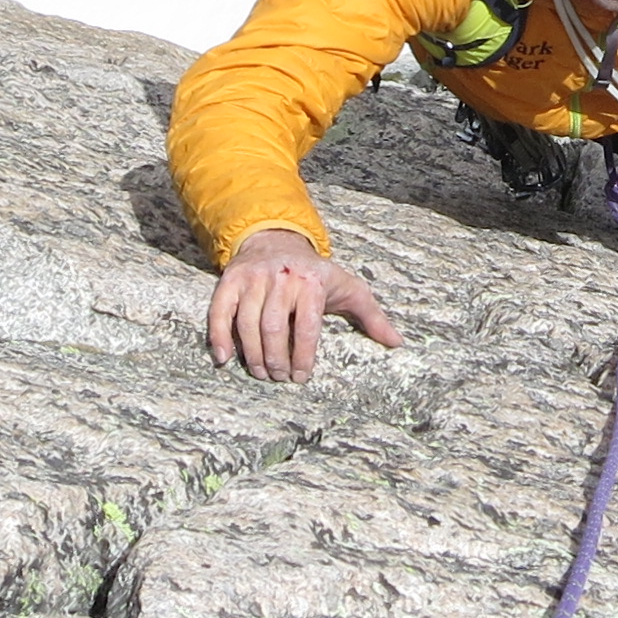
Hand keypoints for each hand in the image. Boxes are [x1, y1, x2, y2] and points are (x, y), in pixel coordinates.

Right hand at [207, 228, 402, 381]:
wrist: (278, 240)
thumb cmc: (317, 273)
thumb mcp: (349, 289)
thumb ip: (372, 316)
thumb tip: (397, 343)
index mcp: (312, 281)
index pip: (306, 326)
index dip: (302, 356)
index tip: (301, 377)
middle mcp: (282, 277)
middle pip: (273, 328)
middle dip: (276, 360)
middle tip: (280, 378)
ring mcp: (254, 278)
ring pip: (247, 323)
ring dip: (252, 355)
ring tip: (261, 373)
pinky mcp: (231, 280)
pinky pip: (220, 311)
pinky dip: (219, 336)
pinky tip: (224, 359)